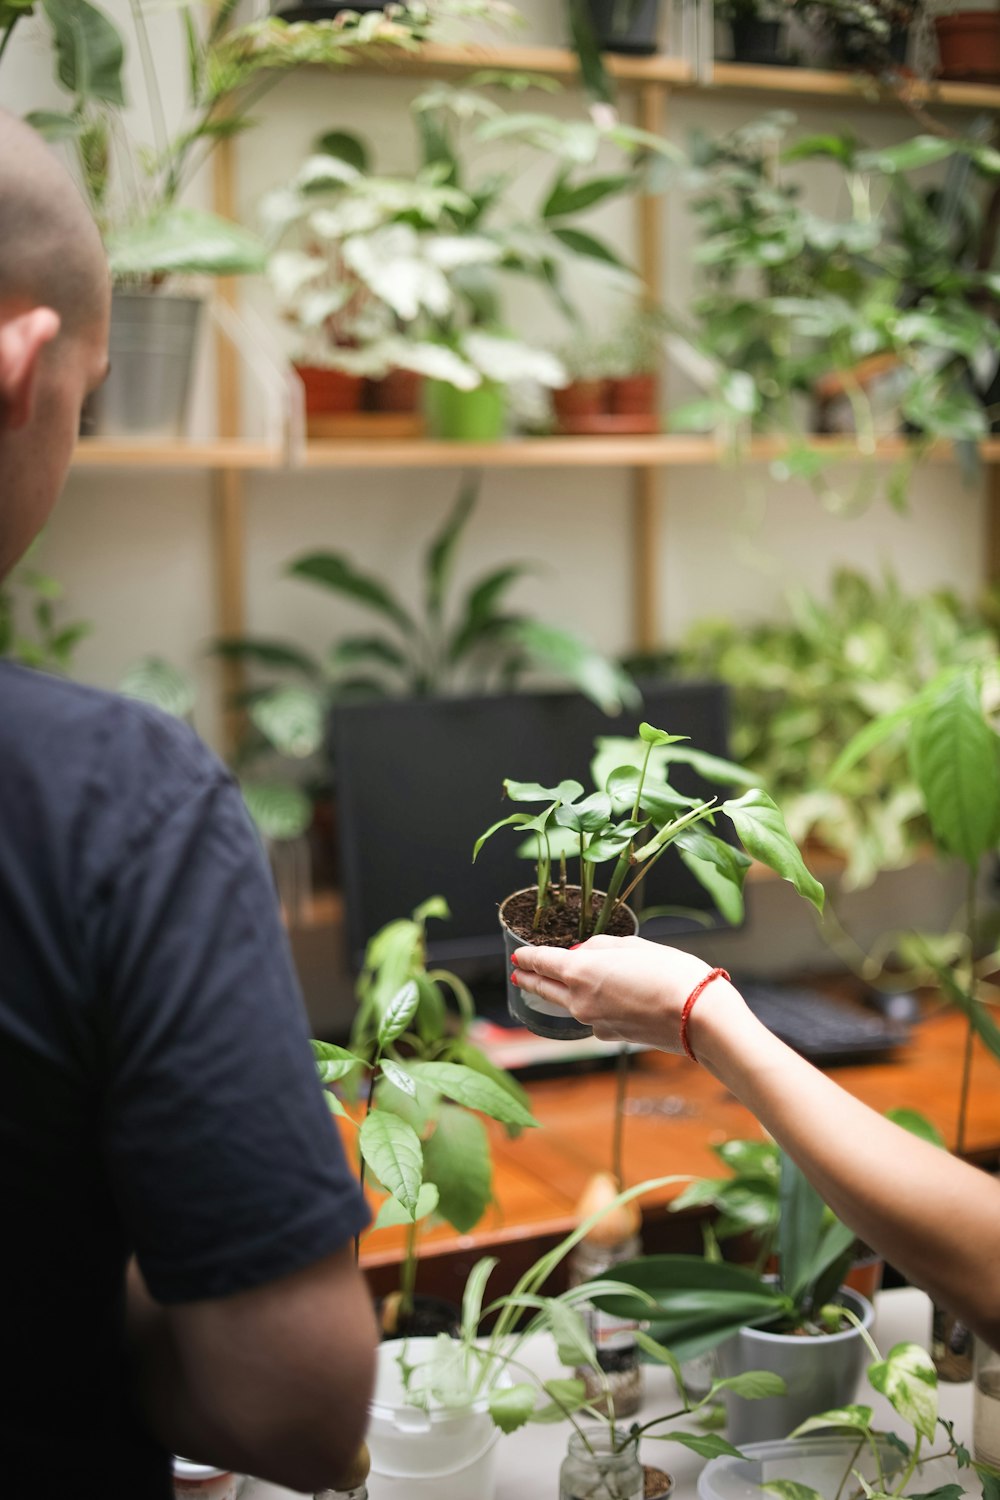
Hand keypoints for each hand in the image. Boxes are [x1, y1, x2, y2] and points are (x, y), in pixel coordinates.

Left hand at [511, 936, 734, 1052]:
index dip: (528, 957)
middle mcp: (579, 1000)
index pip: (542, 962)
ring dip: (561, 993)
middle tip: (519, 974)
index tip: (518, 955)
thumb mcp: (634, 945)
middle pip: (545, 989)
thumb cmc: (670, 972)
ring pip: (569, 1004)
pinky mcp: (610, 1036)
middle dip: (530, 979)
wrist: (697, 1017)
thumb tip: (582, 953)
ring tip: (557, 983)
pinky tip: (602, 998)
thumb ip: (601, 946)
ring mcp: (593, 1023)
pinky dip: (591, 1005)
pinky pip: (593, 1016)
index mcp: (580, 971)